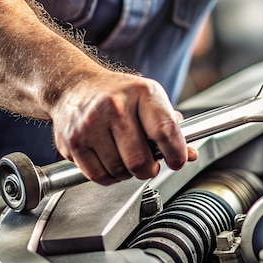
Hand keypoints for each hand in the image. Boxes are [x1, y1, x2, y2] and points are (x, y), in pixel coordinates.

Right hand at [50, 69, 196, 184]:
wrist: (74, 85)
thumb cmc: (117, 94)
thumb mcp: (148, 99)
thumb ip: (170, 127)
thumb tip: (190, 154)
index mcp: (141, 93)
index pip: (165, 131)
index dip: (176, 153)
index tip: (177, 161)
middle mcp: (114, 106)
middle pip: (139, 160)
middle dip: (148, 169)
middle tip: (148, 164)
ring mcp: (90, 124)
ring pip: (119, 171)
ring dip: (126, 173)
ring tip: (124, 157)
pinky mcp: (73, 141)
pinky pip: (98, 176)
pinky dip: (108, 176)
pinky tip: (109, 161)